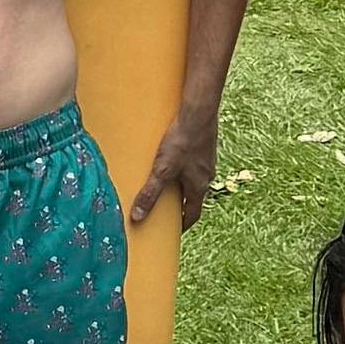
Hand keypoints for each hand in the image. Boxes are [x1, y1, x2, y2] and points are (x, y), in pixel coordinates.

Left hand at [130, 99, 220, 231]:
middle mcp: (206, 175)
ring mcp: (207, 160)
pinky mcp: (203, 145)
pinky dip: (183, 165)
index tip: (174, 230)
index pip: (193, 214)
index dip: (183, 224)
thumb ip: (149, 194)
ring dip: (181, 182)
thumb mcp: (161, 170)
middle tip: (165, 206)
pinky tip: (172, 156)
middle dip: (180, 202)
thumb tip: (137, 217)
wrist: (199, 112)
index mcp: (199, 186)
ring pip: (194, 177)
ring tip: (165, 181)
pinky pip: (193, 161)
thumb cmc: (182, 141)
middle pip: (193, 195)